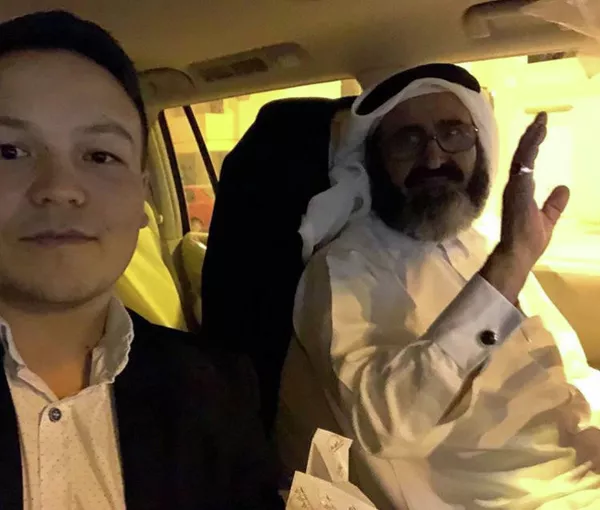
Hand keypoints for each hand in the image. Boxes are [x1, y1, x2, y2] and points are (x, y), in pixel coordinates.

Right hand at [498, 112, 569, 267]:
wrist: (518, 254)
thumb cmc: (529, 242)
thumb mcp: (548, 219)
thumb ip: (555, 204)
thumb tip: (564, 187)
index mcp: (521, 191)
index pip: (527, 163)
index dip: (534, 145)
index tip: (542, 128)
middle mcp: (515, 185)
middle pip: (523, 154)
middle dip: (532, 135)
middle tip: (542, 117)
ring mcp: (514, 186)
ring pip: (522, 155)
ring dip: (532, 138)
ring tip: (541, 122)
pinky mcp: (516, 189)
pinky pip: (523, 163)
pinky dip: (530, 148)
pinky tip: (537, 135)